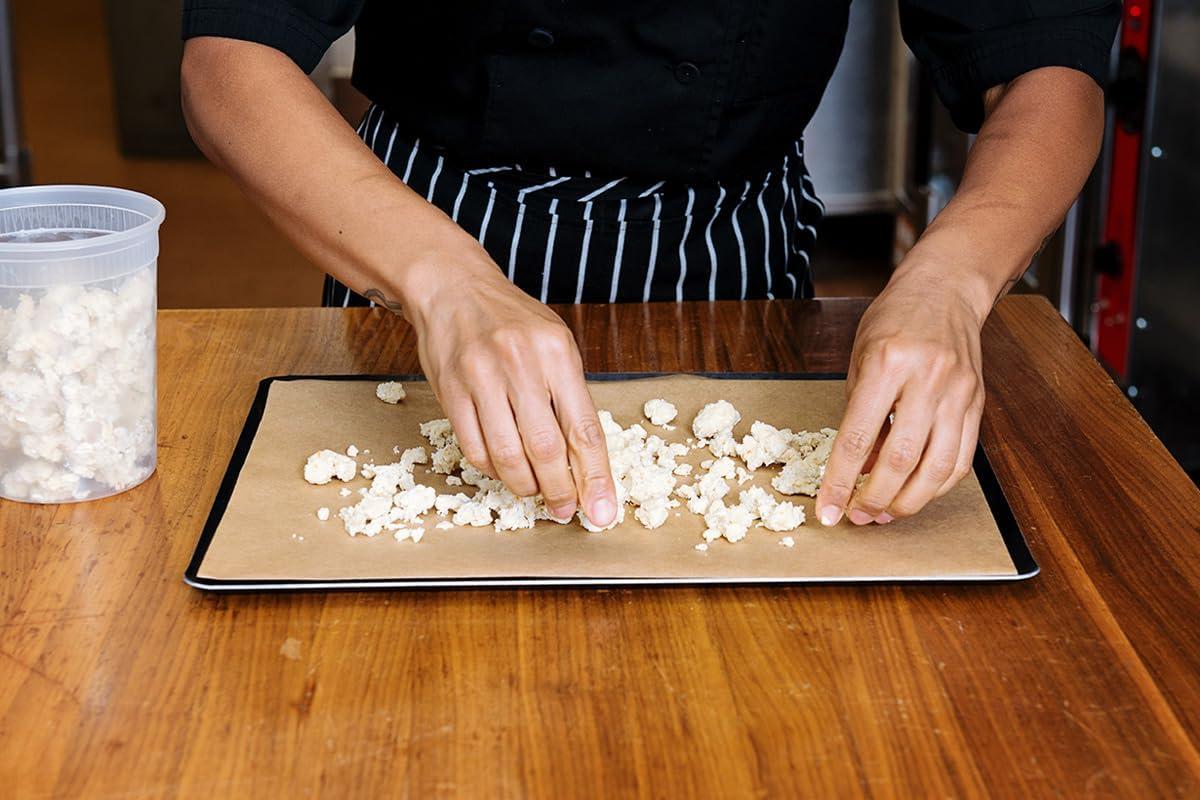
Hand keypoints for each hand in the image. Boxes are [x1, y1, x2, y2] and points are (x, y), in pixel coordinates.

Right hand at [396, 235, 617, 525]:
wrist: (453, 288)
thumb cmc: (511, 320)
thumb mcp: (554, 342)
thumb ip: (569, 394)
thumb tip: (587, 459)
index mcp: (557, 352)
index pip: (584, 429)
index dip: (596, 477)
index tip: (603, 511)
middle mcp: (520, 364)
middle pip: (546, 449)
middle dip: (560, 491)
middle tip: (565, 511)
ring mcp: (482, 378)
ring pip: (507, 455)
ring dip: (524, 486)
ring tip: (534, 493)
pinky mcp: (450, 391)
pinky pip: (474, 448)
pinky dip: (492, 470)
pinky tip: (503, 470)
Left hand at [815, 265, 989, 525]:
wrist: (946, 288)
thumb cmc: (894, 320)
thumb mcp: (860, 359)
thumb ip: (858, 414)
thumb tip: (857, 470)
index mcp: (887, 364)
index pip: (857, 437)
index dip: (840, 481)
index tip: (827, 510)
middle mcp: (926, 379)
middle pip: (900, 459)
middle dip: (875, 498)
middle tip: (857, 517)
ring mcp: (958, 392)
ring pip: (936, 468)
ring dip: (908, 501)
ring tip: (885, 514)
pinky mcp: (977, 403)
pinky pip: (962, 459)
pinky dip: (938, 486)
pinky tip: (917, 494)